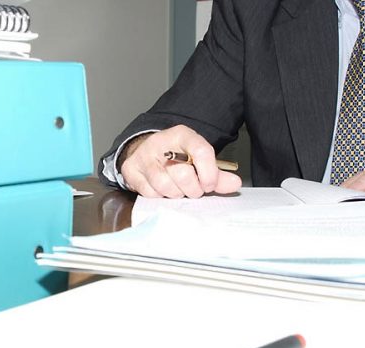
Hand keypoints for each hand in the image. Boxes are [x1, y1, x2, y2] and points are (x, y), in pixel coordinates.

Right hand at [119, 125, 241, 197]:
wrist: (146, 151)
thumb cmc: (176, 157)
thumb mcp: (198, 160)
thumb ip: (216, 173)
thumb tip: (234, 184)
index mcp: (182, 134)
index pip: (200, 151)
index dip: (209, 173)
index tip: (210, 184)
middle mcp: (160, 142)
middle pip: (182, 173)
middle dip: (193, 189)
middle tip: (194, 191)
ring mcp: (143, 156)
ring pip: (165, 185)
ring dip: (176, 194)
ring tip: (179, 190)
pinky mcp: (131, 169)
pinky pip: (149, 192)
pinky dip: (159, 196)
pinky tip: (163, 190)